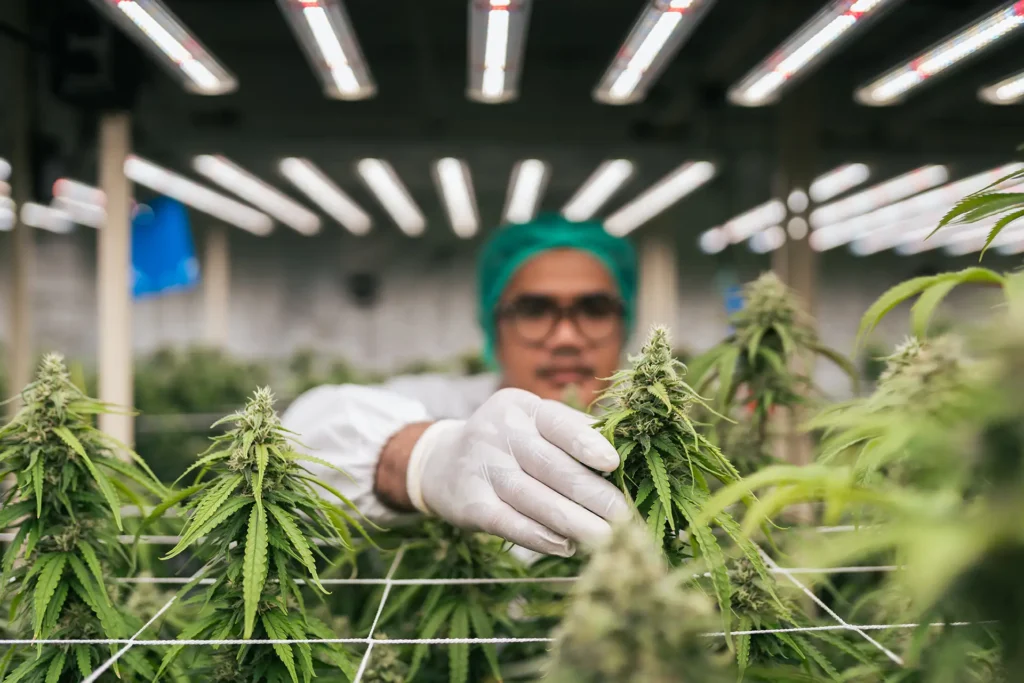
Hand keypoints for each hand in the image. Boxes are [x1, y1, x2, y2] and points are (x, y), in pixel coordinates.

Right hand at [406, 388, 629, 556]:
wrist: (441, 462)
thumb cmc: (508, 444)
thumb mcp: (531, 424)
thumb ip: (572, 434)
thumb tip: (627, 457)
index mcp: (521, 407)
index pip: (557, 423)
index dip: (585, 443)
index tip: (613, 463)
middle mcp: (499, 433)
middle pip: (551, 466)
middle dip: (592, 494)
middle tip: (625, 517)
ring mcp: (482, 468)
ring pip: (533, 498)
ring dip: (574, 521)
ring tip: (608, 539)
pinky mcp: (470, 503)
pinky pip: (508, 522)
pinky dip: (538, 536)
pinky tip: (566, 546)